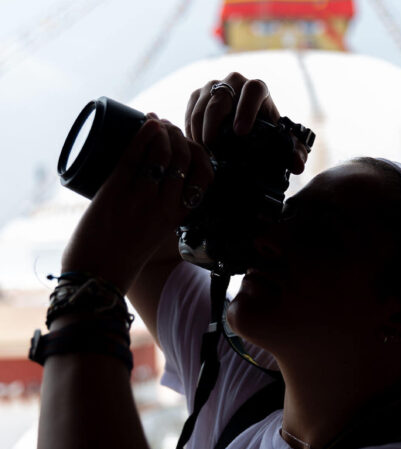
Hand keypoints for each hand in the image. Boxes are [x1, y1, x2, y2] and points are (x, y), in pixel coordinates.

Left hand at [61, 117, 213, 292]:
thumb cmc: (125, 253)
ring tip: (155, 122)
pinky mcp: (116, 191)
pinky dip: (143, 134)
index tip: (188, 143)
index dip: (199, 152)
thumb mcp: (157, 231)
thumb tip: (160, 175)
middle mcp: (166, 206)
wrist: (97, 274)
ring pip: (162, 153)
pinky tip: (147, 122)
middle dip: (179, 135)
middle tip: (167, 127)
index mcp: (179, 216)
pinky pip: (134, 156)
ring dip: (162, 131)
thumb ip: (164, 209)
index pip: (205, 175)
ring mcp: (141, 198)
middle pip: (184, 159)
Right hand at [185, 72, 308, 173]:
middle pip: (220, 97)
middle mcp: (234, 81)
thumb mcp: (282, 143)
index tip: (241, 133)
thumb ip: (295, 152)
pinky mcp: (196, 97)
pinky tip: (197, 150)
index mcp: (258, 88)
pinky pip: (189, 112)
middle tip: (215, 150)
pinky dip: (191, 132)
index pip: (253, 90)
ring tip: (206, 154)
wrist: (245, 128)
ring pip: (201, 106)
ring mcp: (213, 87)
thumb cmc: (266, 134)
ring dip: (201, 132)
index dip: (246, 109)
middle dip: (215, 125)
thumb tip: (297, 165)